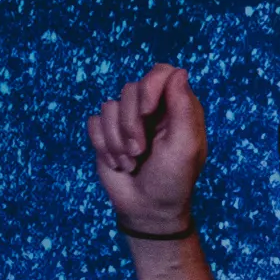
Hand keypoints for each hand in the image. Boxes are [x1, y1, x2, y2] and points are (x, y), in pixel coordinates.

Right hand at [88, 64, 206, 233]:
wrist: (147, 208)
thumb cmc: (172, 180)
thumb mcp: (185, 146)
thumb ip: (184, 108)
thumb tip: (179, 72)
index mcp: (179, 108)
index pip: (162, 72)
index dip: (150, 86)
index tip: (149, 111)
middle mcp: (154, 109)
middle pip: (131, 88)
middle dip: (131, 122)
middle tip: (140, 150)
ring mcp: (129, 120)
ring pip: (109, 106)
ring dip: (118, 139)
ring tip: (132, 161)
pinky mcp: (108, 132)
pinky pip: (94, 122)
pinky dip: (104, 145)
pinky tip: (118, 163)